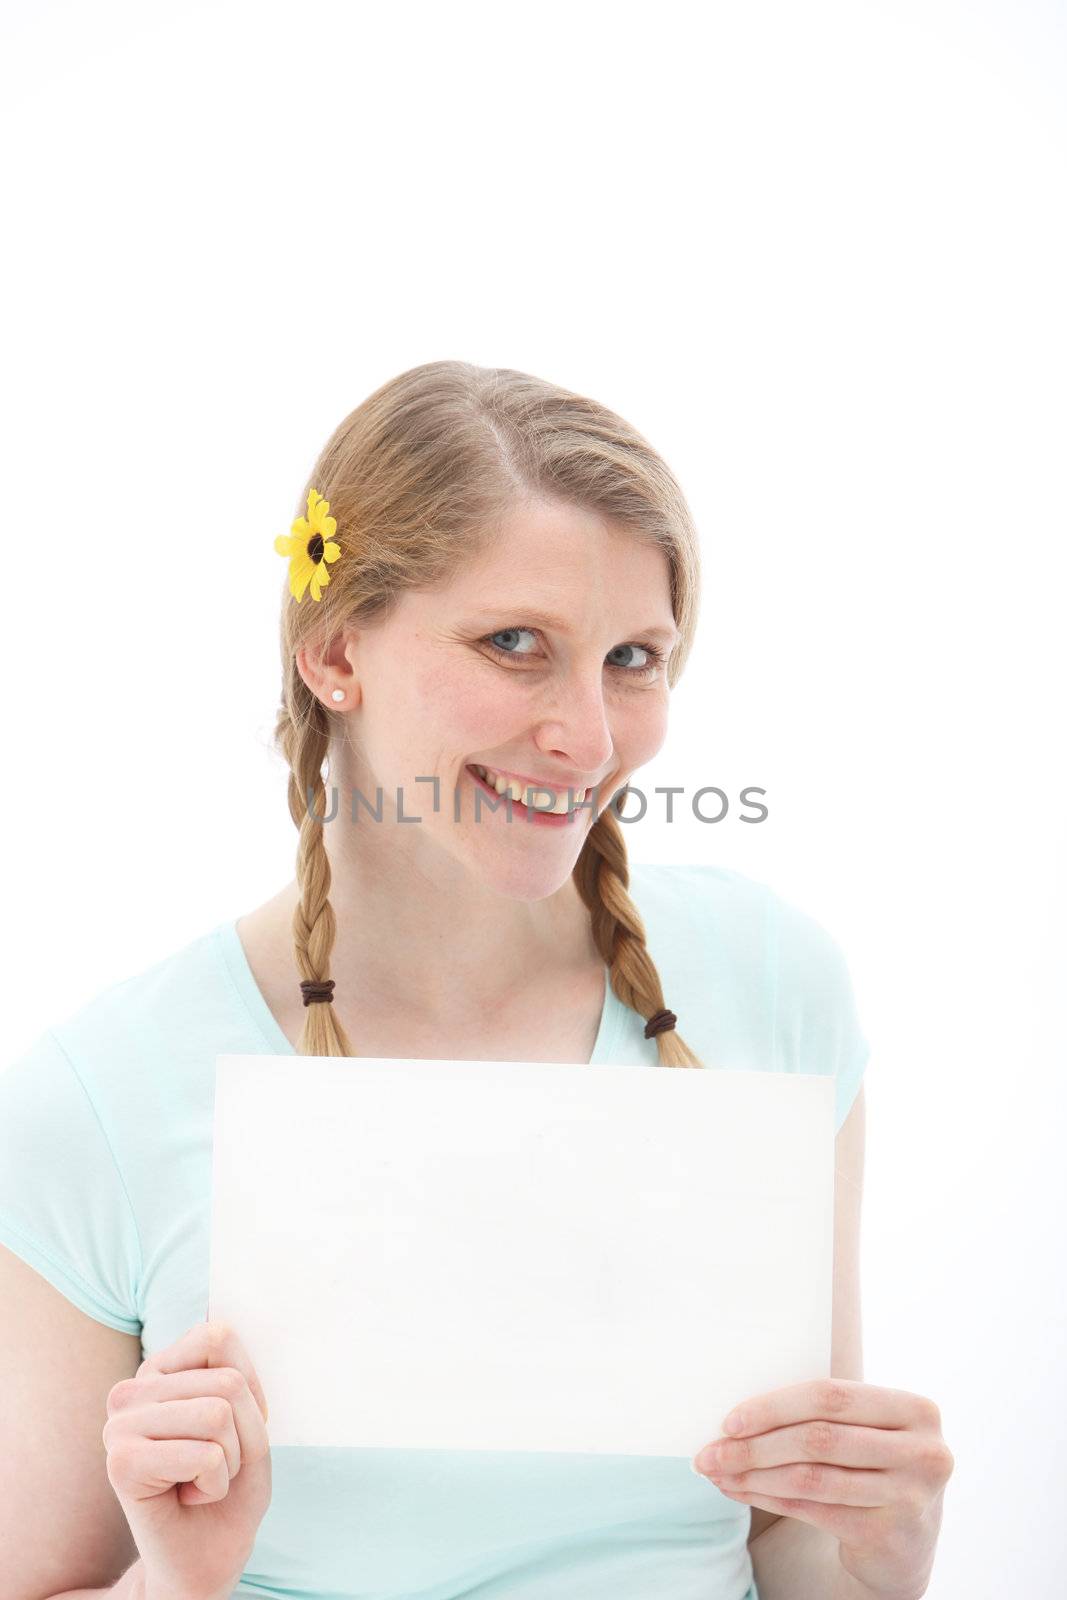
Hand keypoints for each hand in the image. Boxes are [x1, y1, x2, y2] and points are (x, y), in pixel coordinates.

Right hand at [103, 1320, 271, 1599]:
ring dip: (229, 1460)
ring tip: (202, 1480)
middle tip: (215, 1466)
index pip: (219, 1337)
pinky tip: (189, 1497)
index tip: (233, 1428)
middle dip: (243, 1434)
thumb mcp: (250, 1419)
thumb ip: (235, 1374)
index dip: (249, 1387)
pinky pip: (206, 1455)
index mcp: (158, 1369)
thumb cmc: (231, 1488)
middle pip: (227, 1382)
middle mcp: (131, 1389)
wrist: (206, 1559)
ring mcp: (119, 1424)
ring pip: (218, 1415)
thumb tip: (217, 1329)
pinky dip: (215, 1485)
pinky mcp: (121, 1462)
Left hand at [693, 1379, 953, 1599]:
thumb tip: (738, 1414)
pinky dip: (768, 1498)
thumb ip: (826, 1415)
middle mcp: (923, 1452)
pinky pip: (812, 1510)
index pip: (832, 1396)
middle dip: (755, 1444)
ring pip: (811, 1477)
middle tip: (710, 1452)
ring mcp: (910, 1496)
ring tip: (717, 1472)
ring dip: (753, 1474)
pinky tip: (740, 1491)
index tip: (729, 1420)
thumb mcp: (868, 1433)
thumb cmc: (873, 1470)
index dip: (775, 1406)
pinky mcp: (890, 1534)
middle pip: (819, 1437)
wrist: (906, 1547)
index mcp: (916, 1410)